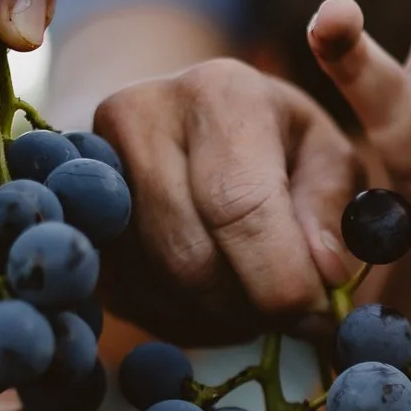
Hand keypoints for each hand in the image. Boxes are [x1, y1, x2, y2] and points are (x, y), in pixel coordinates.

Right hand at [93, 59, 362, 342]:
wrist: (188, 124)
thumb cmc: (280, 145)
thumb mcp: (329, 160)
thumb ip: (332, 213)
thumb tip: (324, 274)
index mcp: (220, 93)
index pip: (241, 207)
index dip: (283, 280)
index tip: (318, 315)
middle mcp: (142, 116)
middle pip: (194, 260)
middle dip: (253, 308)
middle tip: (295, 317)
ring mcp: (94, 166)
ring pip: (163, 287)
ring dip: (223, 316)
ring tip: (259, 297)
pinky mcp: (77, 215)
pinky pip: (135, 299)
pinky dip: (187, 317)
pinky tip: (217, 295)